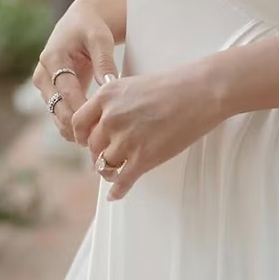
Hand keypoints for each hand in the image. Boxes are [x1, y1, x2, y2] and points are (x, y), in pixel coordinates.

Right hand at [31, 0, 119, 143]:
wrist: (79, 22)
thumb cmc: (91, 28)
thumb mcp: (100, 39)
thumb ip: (104, 62)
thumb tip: (110, 85)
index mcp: (52, 58)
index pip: (66, 90)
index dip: (80, 108)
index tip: (97, 124)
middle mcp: (43, 74)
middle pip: (56, 107)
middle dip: (75, 125)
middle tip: (96, 141)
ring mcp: (44, 86)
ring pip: (55, 114)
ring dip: (72, 129)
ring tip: (94, 144)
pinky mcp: (51, 93)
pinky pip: (58, 114)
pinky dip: (71, 126)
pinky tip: (88, 137)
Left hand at [70, 64, 224, 200]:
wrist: (200, 92)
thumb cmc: (173, 85)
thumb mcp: (132, 85)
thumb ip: (114, 102)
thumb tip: (105, 123)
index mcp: (106, 96)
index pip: (78, 123)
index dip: (81, 136)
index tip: (86, 141)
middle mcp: (110, 118)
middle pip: (92, 146)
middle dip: (99, 153)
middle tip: (106, 157)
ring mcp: (126, 139)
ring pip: (105, 165)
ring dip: (109, 171)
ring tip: (115, 172)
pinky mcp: (143, 158)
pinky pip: (122, 181)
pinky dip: (117, 190)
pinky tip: (116, 195)